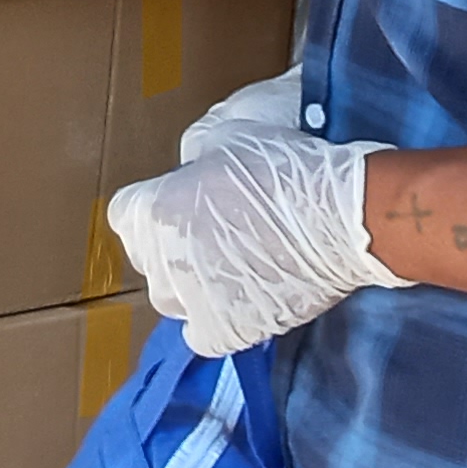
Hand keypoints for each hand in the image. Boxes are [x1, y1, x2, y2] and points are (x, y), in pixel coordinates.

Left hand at [104, 110, 401, 357]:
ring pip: (170, 298)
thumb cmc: (286, 166)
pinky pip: (201, 333)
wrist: (342, 218)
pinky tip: (241, 301)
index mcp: (152, 210)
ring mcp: (190, 300)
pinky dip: (216, 321)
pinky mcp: (224, 331)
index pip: (124, 215)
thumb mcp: (226, 134)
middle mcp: (162, 259)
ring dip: (189, 286)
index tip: (180, 204)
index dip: (153, 208)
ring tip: (228, 270)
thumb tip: (190, 170)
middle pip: (148, 257)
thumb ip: (194, 156)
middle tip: (212, 235)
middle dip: (171, 246)